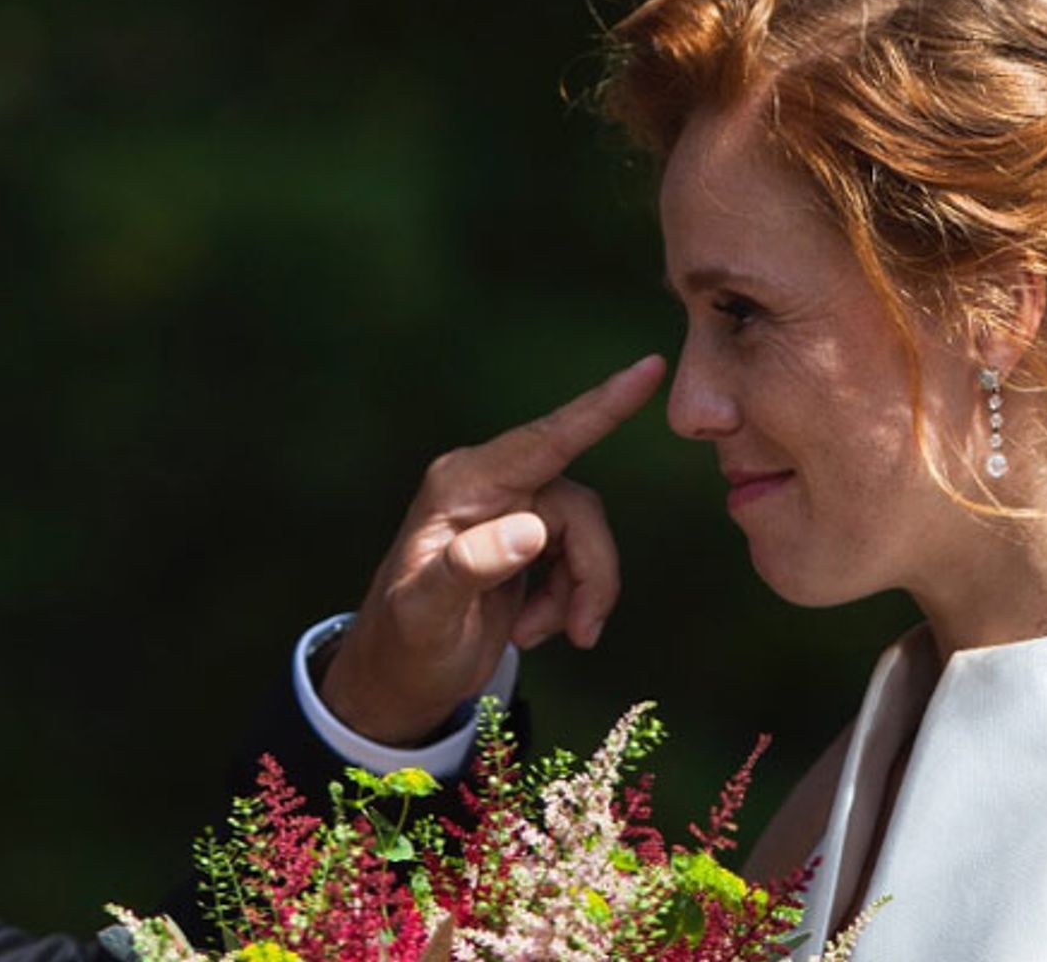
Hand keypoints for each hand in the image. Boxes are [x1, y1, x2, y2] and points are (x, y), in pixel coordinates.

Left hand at [319, 355, 665, 744]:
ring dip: (577, 594)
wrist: (398, 678)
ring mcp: (507, 511)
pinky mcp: (523, 540)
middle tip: (580, 633)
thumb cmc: (402, 644)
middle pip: (577, 511)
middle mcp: (487, 486)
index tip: (649, 367)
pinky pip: (577, 557)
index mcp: (462, 485)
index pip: (544, 440)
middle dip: (589, 575)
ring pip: (584, 536)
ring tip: (534, 634)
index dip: (600, 407)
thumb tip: (531, 530)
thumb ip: (469, 568)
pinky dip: (569, 600)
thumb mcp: (426, 613)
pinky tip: (531, 628)